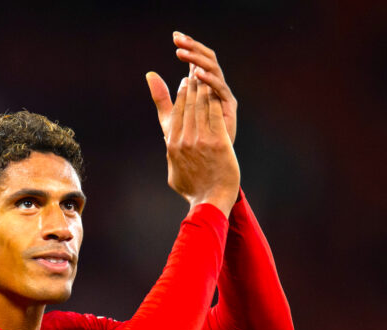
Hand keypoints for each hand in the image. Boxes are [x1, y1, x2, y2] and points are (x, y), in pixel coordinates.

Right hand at [146, 70, 239, 215]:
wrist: (210, 199)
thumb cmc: (192, 188)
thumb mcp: (173, 171)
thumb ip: (170, 152)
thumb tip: (168, 145)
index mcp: (172, 145)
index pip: (175, 112)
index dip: (180, 94)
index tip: (185, 82)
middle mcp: (184, 140)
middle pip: (186, 105)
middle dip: (191, 85)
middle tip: (195, 72)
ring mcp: (200, 140)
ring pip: (200, 106)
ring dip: (202, 87)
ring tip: (205, 76)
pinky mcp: (218, 141)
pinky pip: (214, 114)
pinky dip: (213, 99)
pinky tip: (216, 89)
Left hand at [147, 32, 237, 143]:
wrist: (204, 164)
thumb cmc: (188, 142)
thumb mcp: (170, 118)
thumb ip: (162, 97)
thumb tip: (149, 73)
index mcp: (202, 87)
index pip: (196, 60)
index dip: (188, 47)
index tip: (175, 36)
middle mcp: (214, 88)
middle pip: (206, 60)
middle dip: (193, 48)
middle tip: (179, 38)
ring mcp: (222, 96)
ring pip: (213, 70)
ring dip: (197, 59)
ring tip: (183, 52)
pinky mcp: (228, 106)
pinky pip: (219, 89)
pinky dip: (209, 80)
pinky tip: (196, 74)